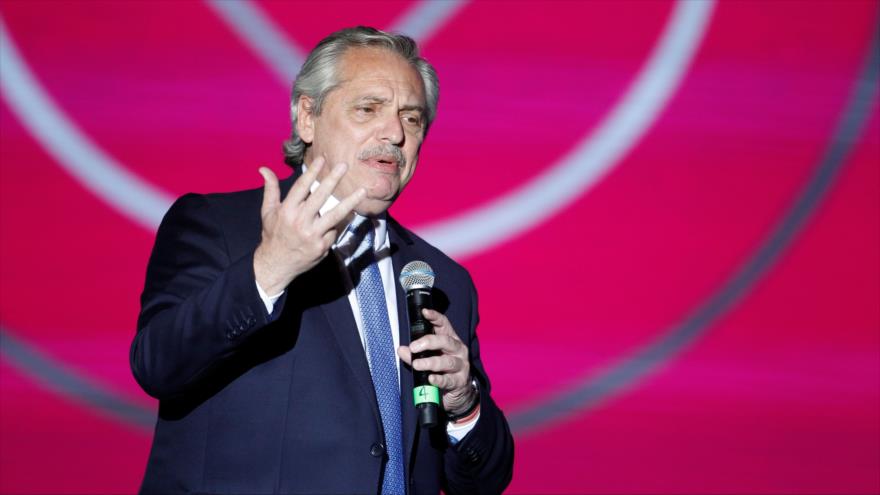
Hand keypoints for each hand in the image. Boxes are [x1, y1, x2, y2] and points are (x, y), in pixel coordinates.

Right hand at [253, 158, 365, 294]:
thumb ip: (271, 189)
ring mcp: (312, 235)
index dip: (312, 172)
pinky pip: (334, 230)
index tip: (322, 159)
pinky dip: (340, 223)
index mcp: (287, 211)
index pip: (301, 187)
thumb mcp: (268, 212)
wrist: (276, 264)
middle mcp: (300, 221)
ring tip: (362, 191)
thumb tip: (264, 168)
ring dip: (350, 202)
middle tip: (344, 165)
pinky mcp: (322, 246)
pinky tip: (349, 214)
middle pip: (320, 197)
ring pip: (335, 215)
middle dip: (333, 179)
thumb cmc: (273, 234)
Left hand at [397, 309, 476, 414]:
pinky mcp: (460, 381)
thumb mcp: (429, 358)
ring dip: (431, 362)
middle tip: (414, 347)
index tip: (424, 312)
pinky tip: (431, 378)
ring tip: (417, 364)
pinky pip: (449, 379)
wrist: (459, 393)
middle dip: (429, 342)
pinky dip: (439, 379)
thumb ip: (415, 354)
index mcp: (450, 340)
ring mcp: (461, 366)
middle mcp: (458, 350)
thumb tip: (401, 350)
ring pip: (447, 361)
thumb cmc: (443, 370)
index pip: (444, 325)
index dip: (435, 317)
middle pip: (446, 341)